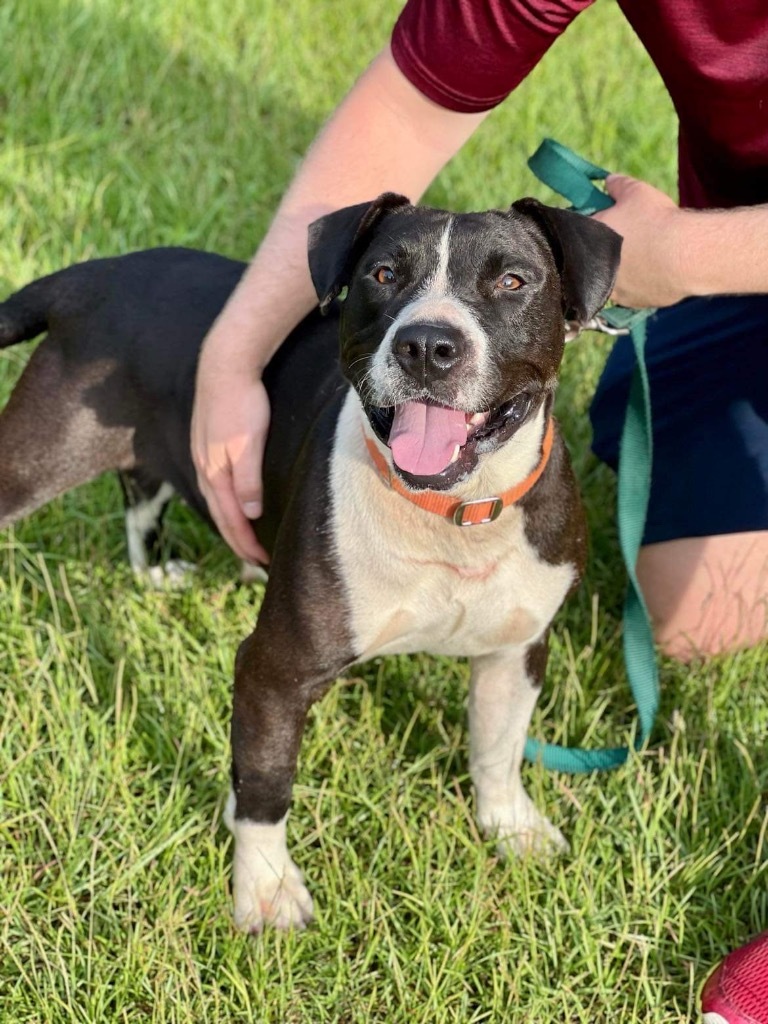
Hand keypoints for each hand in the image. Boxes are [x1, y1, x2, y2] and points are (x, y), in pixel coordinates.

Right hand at [191, 366, 269, 564]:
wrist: (225, 364)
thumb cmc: (240, 403)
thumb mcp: (249, 445)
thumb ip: (248, 482)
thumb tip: (248, 516)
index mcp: (215, 473)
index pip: (230, 520)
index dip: (246, 543)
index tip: (262, 562)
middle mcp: (205, 468)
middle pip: (220, 514)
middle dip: (237, 540)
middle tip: (255, 561)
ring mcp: (203, 455)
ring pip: (216, 500)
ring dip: (230, 522)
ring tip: (244, 538)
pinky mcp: (207, 443)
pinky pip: (215, 484)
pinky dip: (225, 502)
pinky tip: (232, 501)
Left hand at [592, 174, 688, 308]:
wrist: (684, 256)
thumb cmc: (656, 221)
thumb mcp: (636, 192)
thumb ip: (617, 185)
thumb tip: (608, 181)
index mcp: (588, 240)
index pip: (577, 232)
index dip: (590, 226)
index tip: (604, 221)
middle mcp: (593, 271)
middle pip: (593, 258)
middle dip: (605, 248)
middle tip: (627, 237)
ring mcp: (612, 291)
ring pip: (612, 278)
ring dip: (621, 268)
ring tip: (643, 255)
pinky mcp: (631, 303)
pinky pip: (631, 292)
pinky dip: (639, 283)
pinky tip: (653, 270)